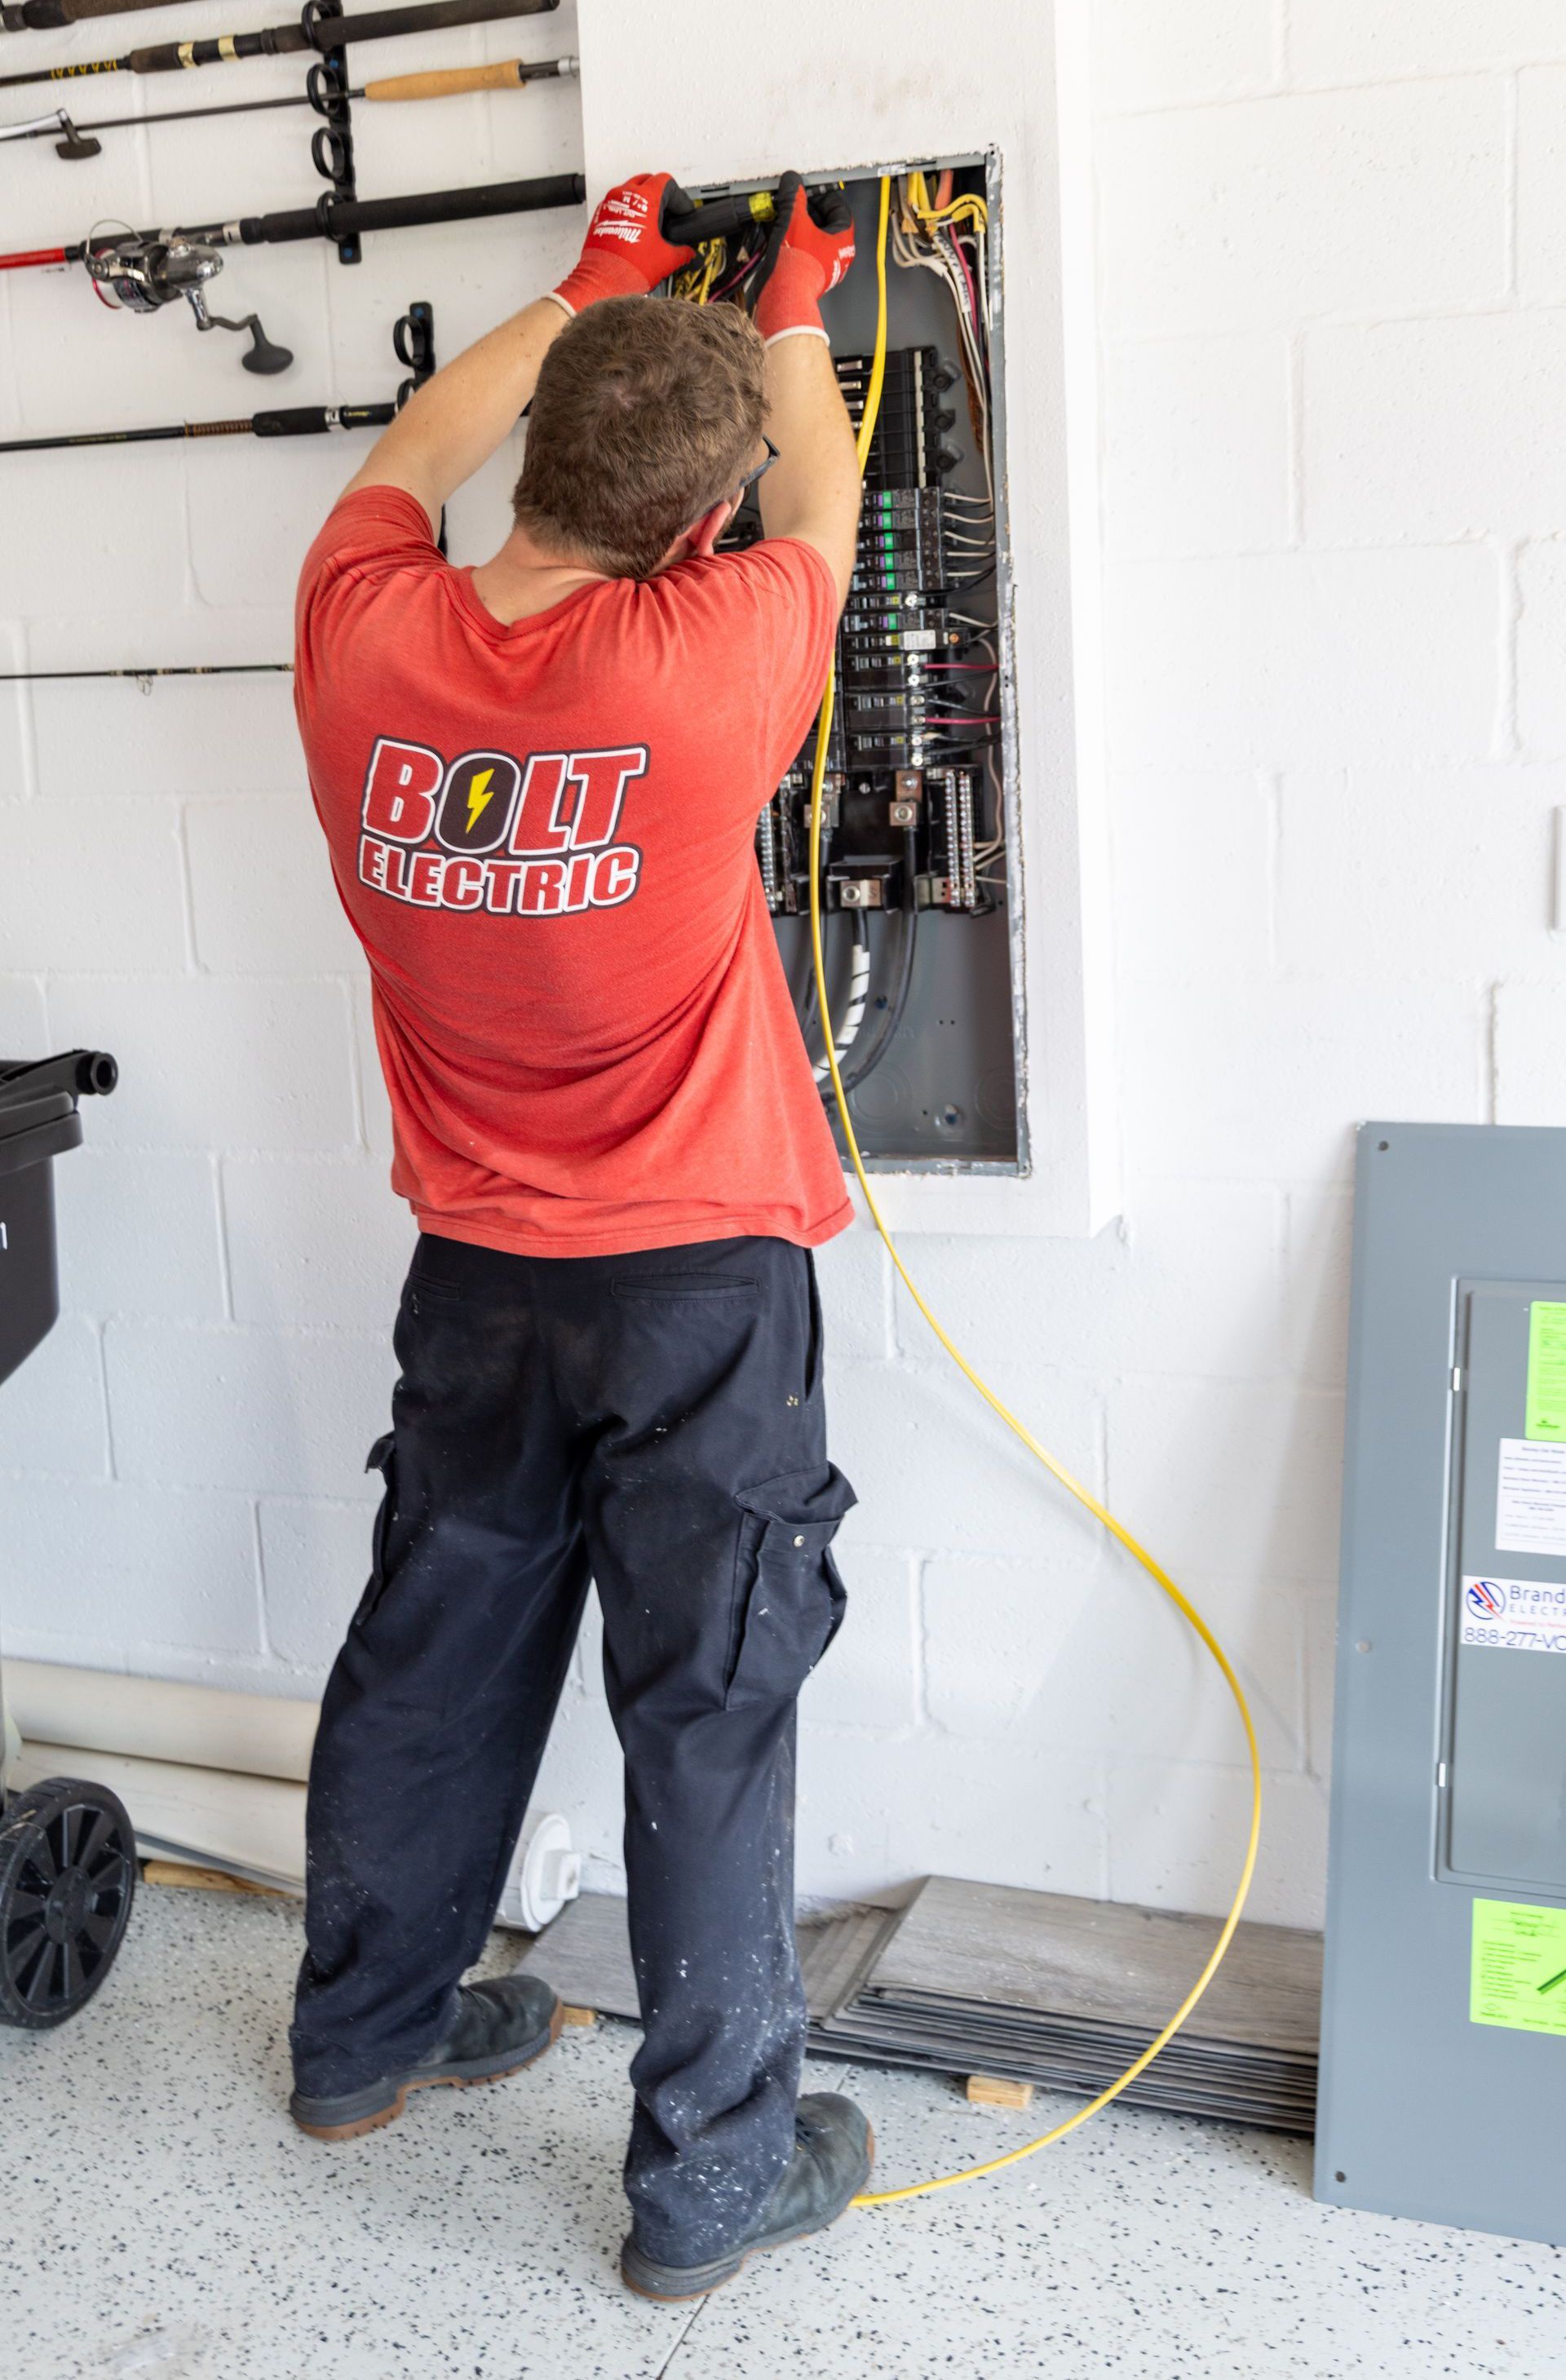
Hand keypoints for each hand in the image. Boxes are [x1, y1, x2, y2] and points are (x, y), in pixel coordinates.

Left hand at [549, 172, 696, 314]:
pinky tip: (633, 230)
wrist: (602, 281)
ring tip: (649, 223)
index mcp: (645, 198)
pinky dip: (627, 211)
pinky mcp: (600, 214)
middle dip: (660, 194)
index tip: (681, 211)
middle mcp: (625, 194)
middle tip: (667, 213)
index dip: (678, 197)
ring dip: (642, 201)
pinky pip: (616, 203)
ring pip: (630, 190)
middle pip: (647, 180)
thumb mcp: (666, 259)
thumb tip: (689, 253)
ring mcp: (610, 202)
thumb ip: (683, 252)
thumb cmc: (629, 268)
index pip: (666, 182)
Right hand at [749, 173, 855, 343]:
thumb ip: (793, 196)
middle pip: (824, 222)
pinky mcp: (807, 275)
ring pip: (811, 237)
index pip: (839, 208)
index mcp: (843, 240)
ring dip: (796, 224)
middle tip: (793, 201)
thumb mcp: (794, 219)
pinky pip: (802, 250)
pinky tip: (775, 231)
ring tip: (782, 214)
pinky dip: (790, 238)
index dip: (823, 195)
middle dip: (806, 210)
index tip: (809, 190)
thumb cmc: (798, 266)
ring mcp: (822, 266)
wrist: (784, 297)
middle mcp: (836, 254)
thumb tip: (792, 182)